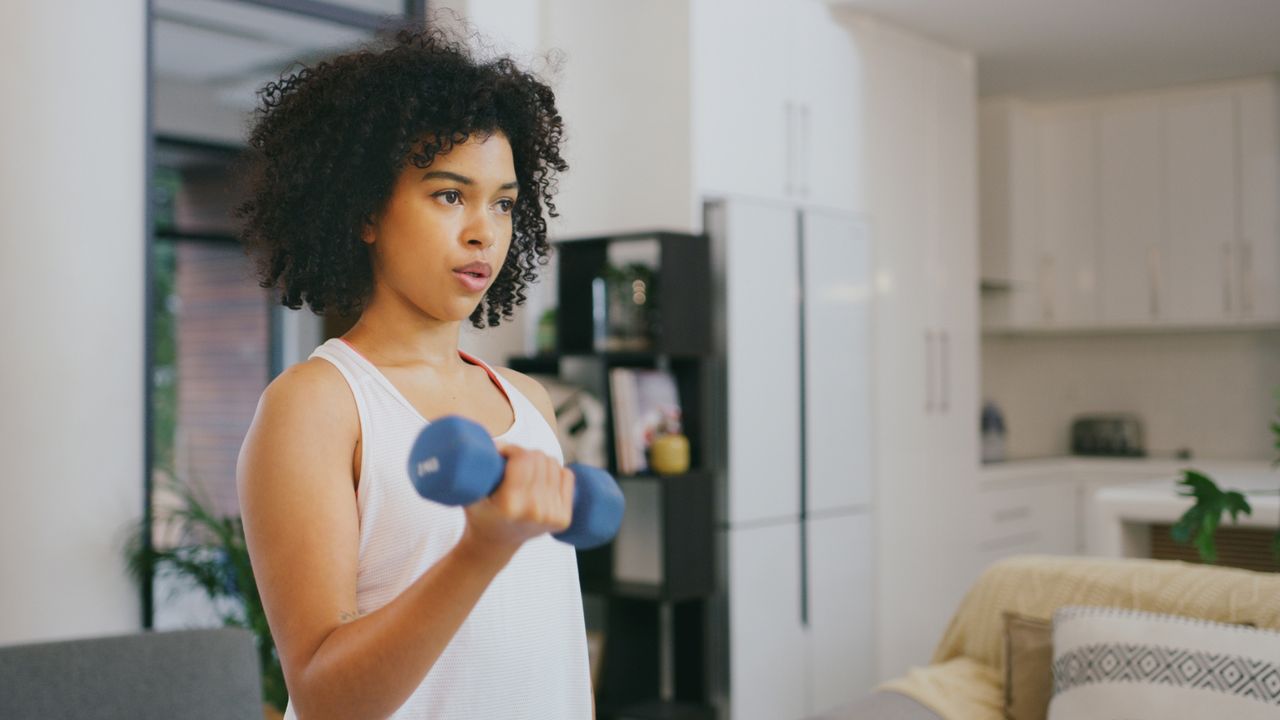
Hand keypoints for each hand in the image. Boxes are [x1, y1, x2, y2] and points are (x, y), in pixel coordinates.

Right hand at [460, 441, 575, 554]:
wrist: (494, 544)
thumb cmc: (480, 512)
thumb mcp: (471, 490)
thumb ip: (480, 466)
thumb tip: (497, 442)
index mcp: (510, 504)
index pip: (523, 458)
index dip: (511, 449)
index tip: (503, 454)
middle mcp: (534, 511)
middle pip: (540, 459)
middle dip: (525, 455)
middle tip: (513, 463)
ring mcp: (551, 516)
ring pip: (554, 465)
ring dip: (540, 462)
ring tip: (526, 472)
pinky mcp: (563, 519)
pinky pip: (567, 476)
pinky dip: (556, 472)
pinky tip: (542, 480)